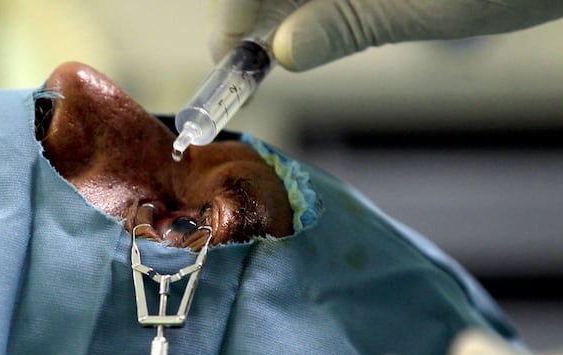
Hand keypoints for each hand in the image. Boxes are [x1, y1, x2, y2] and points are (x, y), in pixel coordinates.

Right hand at [208, 0, 562, 70]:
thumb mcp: (419, 5)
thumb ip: (344, 24)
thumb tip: (280, 52)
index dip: (235, 2)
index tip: (226, 44)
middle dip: (248, 10)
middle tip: (235, 58)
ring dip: (271, 15)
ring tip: (257, 56)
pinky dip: (303, 12)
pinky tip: (294, 37)